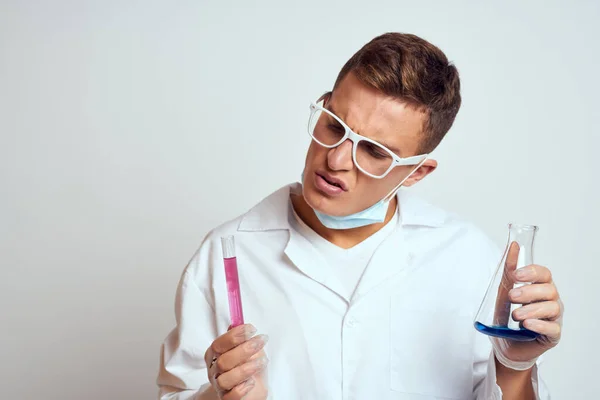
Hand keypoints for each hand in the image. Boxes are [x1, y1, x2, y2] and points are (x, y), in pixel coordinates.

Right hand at [204, 324, 268, 399]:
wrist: (255, 388)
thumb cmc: (249, 366)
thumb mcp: (249, 347)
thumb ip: (242, 336)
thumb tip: (238, 322)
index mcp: (215, 354)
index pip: (219, 344)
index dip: (235, 336)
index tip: (251, 329)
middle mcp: (214, 370)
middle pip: (223, 361)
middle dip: (244, 350)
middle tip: (260, 342)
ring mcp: (220, 386)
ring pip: (225, 379)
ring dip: (246, 369)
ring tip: (262, 362)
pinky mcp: (227, 399)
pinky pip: (231, 396)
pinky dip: (243, 388)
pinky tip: (252, 381)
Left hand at [492, 242, 563, 369]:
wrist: (505, 343)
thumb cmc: (507, 315)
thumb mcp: (504, 291)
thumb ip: (509, 270)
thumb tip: (514, 246)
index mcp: (540, 287)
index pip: (544, 274)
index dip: (533, 272)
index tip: (516, 275)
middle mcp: (551, 300)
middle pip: (549, 289)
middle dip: (529, 291)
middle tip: (511, 297)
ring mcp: (554, 318)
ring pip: (553, 308)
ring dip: (532, 309)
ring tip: (515, 315)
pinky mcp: (552, 335)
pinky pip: (553, 328)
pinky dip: (539, 325)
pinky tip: (527, 325)